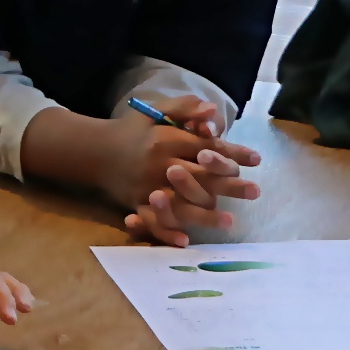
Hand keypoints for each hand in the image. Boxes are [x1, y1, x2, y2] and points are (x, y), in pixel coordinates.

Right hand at [107, 106, 260, 246]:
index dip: (232, 153)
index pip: (206, 147)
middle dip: (229, 185)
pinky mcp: (136, 204)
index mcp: (165, 140)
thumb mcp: (155, 111)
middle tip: (255, 192)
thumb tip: (213, 110)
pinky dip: (167, 233)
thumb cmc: (132, 130)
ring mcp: (146, 188)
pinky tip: (186, 241)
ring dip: (206, 215)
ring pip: (180, 204)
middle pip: (199, 177)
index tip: (256, 160)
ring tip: (230, 221)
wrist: (94, 151)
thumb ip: (184, 108)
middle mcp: (157, 165)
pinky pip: (152, 222)